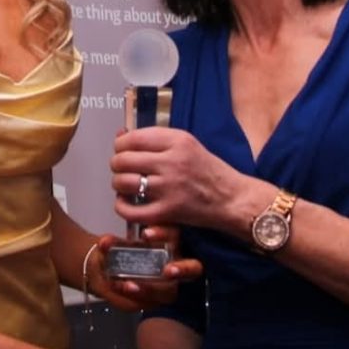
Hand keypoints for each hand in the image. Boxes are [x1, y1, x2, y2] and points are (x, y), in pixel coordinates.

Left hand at [94, 230, 202, 310]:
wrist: (103, 270)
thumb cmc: (118, 251)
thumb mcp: (112, 245)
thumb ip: (110, 244)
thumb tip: (105, 243)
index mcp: (169, 243)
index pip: (175, 235)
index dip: (164, 234)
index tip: (145, 233)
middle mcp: (175, 264)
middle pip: (192, 268)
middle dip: (183, 269)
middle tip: (168, 271)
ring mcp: (167, 286)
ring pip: (170, 292)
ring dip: (150, 289)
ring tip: (129, 285)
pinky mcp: (154, 302)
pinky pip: (148, 303)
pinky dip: (133, 297)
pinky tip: (119, 289)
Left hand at [111, 127, 243, 229]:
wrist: (231, 198)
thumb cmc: (209, 171)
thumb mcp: (187, 144)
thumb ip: (156, 139)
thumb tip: (122, 136)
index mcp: (178, 141)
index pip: (134, 138)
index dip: (120, 144)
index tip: (121, 149)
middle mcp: (172, 162)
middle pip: (124, 159)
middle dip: (116, 164)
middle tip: (120, 168)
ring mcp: (169, 188)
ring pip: (124, 182)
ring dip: (118, 184)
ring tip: (124, 185)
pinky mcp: (168, 212)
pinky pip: (131, 211)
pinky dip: (122, 207)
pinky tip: (126, 203)